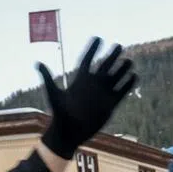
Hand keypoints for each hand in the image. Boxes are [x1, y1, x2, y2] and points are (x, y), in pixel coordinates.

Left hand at [39, 37, 137, 158]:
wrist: (70, 133)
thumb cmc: (59, 114)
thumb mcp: (53, 94)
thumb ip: (47, 78)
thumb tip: (37, 62)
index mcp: (80, 80)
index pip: (87, 60)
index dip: (92, 49)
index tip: (99, 38)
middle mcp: (93, 85)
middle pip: (104, 66)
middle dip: (112, 56)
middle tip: (119, 46)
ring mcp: (103, 94)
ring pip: (115, 78)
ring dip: (122, 69)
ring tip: (128, 60)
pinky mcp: (111, 104)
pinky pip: (122, 92)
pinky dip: (128, 84)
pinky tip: (134, 76)